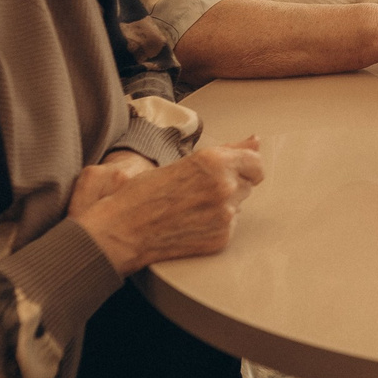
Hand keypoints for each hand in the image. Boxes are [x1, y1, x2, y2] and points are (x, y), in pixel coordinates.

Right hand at [76, 136, 263, 274]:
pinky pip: (230, 226)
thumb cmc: (144, 194)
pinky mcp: (222, 237)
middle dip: (230, 185)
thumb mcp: (185, 162)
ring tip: (190, 208)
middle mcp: (224, 186)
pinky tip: (191, 224)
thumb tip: (256, 140)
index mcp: (214, 162)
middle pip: (247, 183)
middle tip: (197, 192)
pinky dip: (216, 225)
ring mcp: (225, 215)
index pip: (256, 162)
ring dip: (223, 205)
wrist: (122, 231)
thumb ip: (228, 151)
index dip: (244, 166)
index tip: (232, 170)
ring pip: (238, 205)